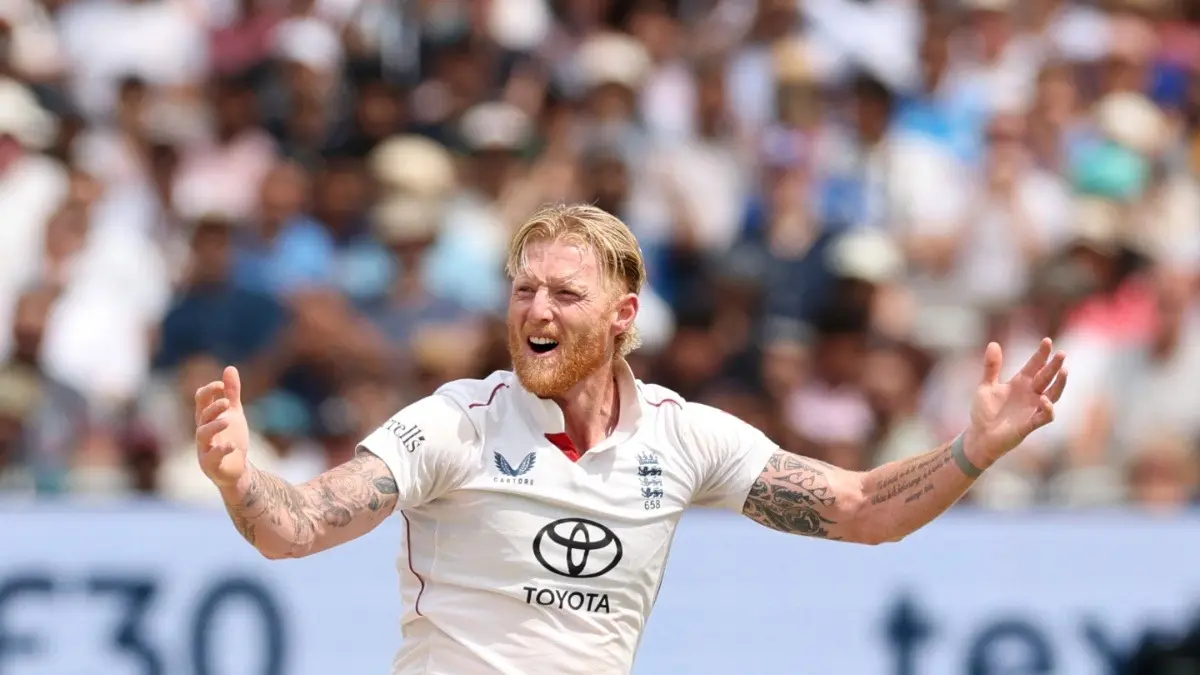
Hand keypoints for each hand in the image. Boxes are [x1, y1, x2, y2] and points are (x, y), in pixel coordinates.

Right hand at [194, 366, 250, 489]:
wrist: (238, 469)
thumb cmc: (232, 438)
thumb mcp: (234, 413)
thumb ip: (232, 393)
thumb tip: (230, 368)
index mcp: (207, 419)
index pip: (201, 401)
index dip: (208, 392)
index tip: (221, 385)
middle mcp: (202, 432)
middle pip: (202, 417)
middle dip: (213, 408)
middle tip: (226, 402)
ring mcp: (204, 449)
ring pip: (202, 435)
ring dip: (214, 426)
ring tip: (229, 420)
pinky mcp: (211, 465)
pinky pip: (211, 457)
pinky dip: (221, 450)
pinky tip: (231, 445)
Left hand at [966, 339, 1067, 465]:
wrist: (979, 435)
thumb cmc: (985, 411)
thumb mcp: (985, 386)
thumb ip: (991, 367)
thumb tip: (993, 343)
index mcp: (1020, 383)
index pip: (1035, 365)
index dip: (1041, 354)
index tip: (1047, 341)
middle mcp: (1030, 394)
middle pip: (1046, 377)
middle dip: (1054, 365)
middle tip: (1062, 353)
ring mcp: (1032, 408)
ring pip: (1053, 395)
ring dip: (1059, 384)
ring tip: (1064, 371)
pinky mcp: (1030, 424)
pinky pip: (1044, 416)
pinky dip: (1047, 408)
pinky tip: (1045, 399)